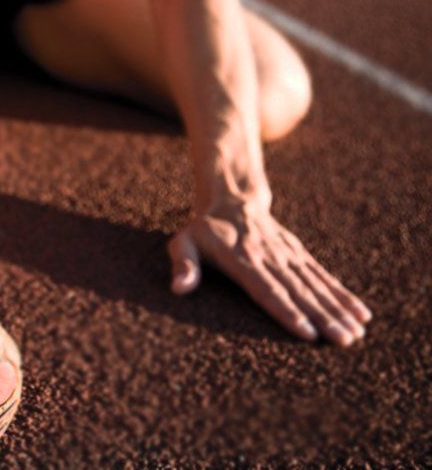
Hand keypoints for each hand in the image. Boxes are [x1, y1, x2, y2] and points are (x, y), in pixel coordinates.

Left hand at [168, 199, 372, 345]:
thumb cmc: (203, 230)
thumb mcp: (183, 242)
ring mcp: (288, 255)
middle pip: (298, 291)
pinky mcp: (299, 254)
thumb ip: (183, 265)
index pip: (267, 289)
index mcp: (242, 260)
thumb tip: (178, 289)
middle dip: (322, 317)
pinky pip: (323, 276)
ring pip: (315, 285)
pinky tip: (362, 314)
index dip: (286, 311)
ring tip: (357, 333)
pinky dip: (343, 294)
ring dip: (338, 309)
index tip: (307, 333)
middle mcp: (270, 258)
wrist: (232, 199)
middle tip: (343, 340)